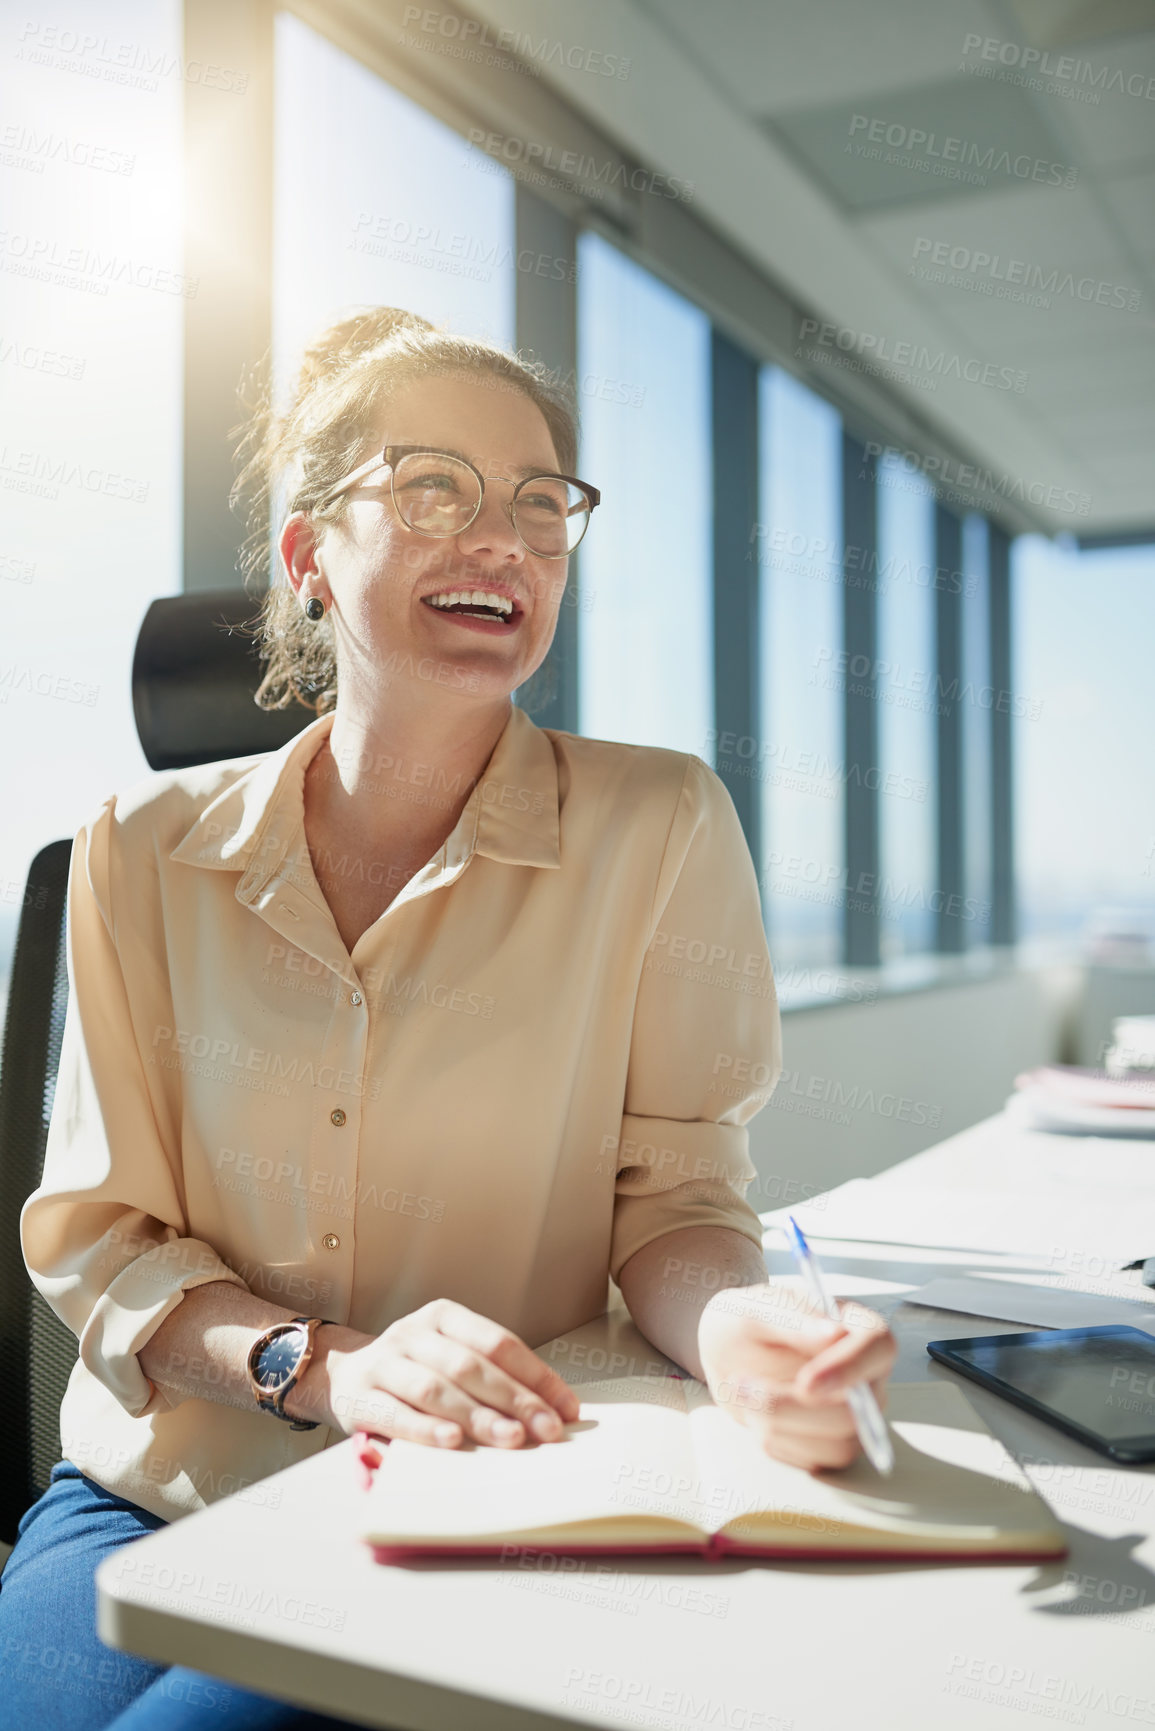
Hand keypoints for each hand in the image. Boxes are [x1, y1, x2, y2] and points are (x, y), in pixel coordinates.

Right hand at [296, 1299, 581, 1448]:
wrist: (342, 1373)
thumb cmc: (413, 1372)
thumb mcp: (449, 1358)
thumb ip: (491, 1377)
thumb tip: (552, 1411)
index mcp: (443, 1316)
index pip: (499, 1343)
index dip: (536, 1376)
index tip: (566, 1409)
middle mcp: (412, 1333)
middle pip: (471, 1366)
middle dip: (515, 1400)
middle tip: (547, 1430)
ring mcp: (383, 1362)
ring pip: (437, 1389)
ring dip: (478, 1416)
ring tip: (510, 1439)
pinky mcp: (359, 1397)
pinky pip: (396, 1414)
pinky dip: (426, 1429)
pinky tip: (453, 1442)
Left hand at [696, 1280, 896, 1472]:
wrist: (731, 1355)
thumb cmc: (751, 1322)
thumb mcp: (760, 1309)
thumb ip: (795, 1318)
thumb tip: (834, 1333)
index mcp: (859, 1329)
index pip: (879, 1347)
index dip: (850, 1368)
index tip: (807, 1383)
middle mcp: (867, 1375)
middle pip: (855, 1412)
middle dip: (790, 1407)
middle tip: (743, 1386)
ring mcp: (857, 1415)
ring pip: (838, 1444)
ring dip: (778, 1424)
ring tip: (744, 1393)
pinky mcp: (835, 1444)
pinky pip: (815, 1460)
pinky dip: (777, 1441)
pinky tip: (758, 1414)